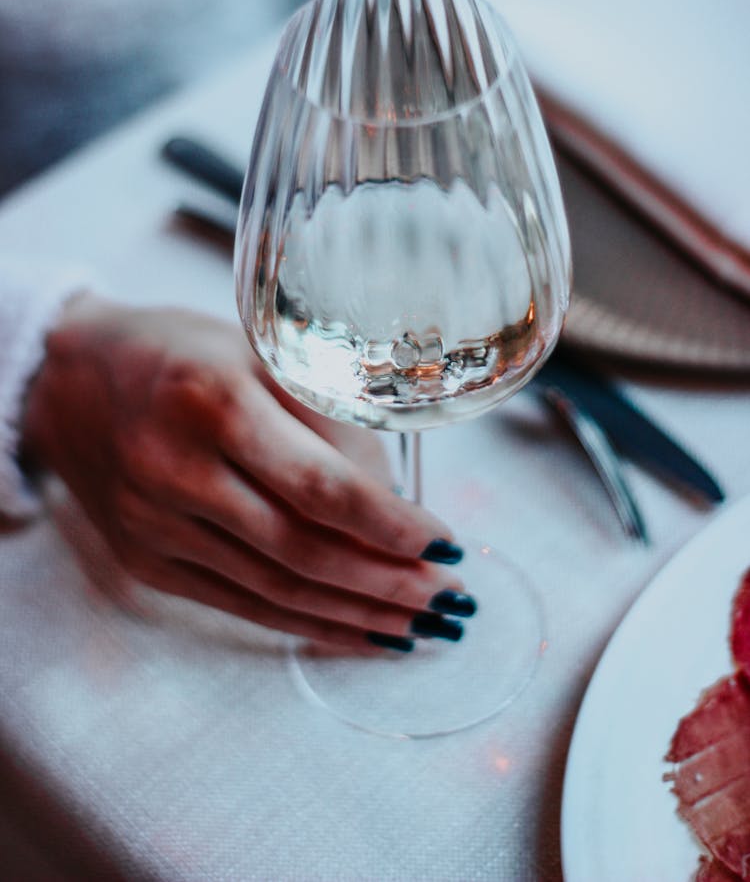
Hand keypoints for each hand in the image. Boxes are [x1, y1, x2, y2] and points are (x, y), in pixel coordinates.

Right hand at [22, 295, 468, 648]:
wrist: (71, 381)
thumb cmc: (178, 352)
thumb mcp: (256, 350)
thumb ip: (324, 412)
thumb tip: (394, 492)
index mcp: (213, 401)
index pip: (320, 485)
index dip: (390, 525)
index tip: (445, 541)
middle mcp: (176, 470)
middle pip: (303, 548)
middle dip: (387, 581)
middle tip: (447, 596)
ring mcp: (156, 525)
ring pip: (276, 588)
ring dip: (357, 613)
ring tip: (418, 623)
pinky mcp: (146, 562)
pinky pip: (239, 605)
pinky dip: (304, 624)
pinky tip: (354, 632)